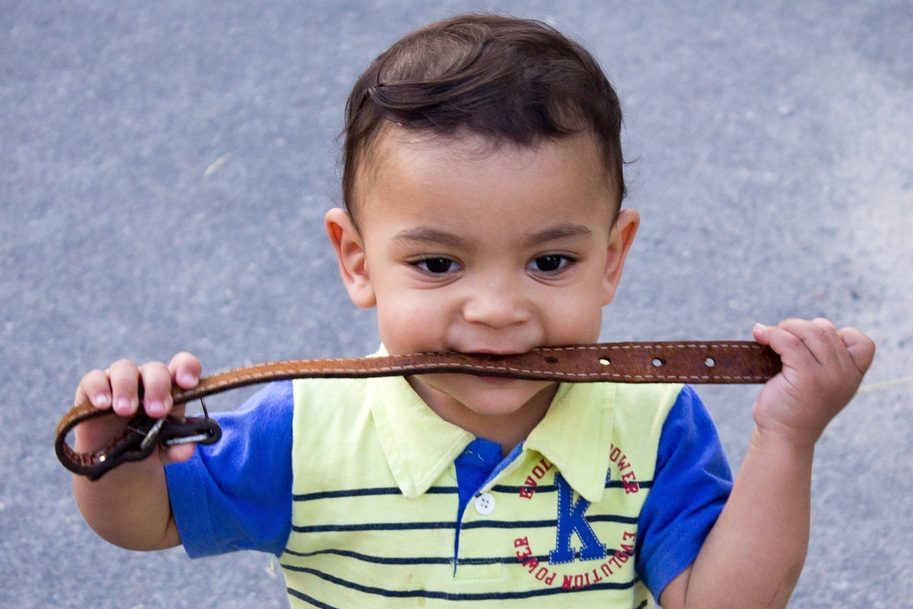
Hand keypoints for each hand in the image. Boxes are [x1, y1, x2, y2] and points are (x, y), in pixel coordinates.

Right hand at [73, 352, 201, 464]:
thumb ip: (178, 447)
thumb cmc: (145, 444)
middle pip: (155, 369)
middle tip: (156, 411)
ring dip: (126, 388)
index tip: (188, 384)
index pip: (183, 364)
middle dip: (157, 387)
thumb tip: (187, 448)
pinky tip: (102, 405)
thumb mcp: (165, 450)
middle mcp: (145, 379)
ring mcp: (118, 381)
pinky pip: (93, 379)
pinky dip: (98, 388)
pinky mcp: (91, 388)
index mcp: (170, 388)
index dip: (187, 368)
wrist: (113, 462)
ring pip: (124, 368)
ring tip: (125, 411)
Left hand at [751, 318, 874, 447]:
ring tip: (768, 336)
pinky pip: (788, 342)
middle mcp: (845, 374)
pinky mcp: (806, 376)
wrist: (783, 435)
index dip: (837, 334)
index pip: (861, 342)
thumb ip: (821, 357)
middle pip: (825, 329)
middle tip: (779, 337)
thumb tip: (793, 326)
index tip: (812, 346)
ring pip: (808, 331)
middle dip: (798, 327)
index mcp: (853, 375)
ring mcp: (828, 375)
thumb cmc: (795, 405)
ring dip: (785, 328)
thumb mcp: (820, 381)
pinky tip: (759, 335)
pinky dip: (771, 334)